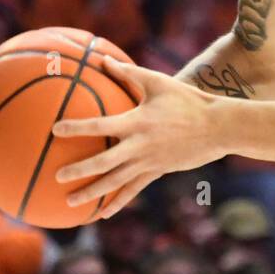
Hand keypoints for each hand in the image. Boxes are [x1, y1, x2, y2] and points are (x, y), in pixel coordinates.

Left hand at [52, 56, 227, 218]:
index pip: (100, 126)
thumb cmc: (187, 100)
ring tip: (69, 202)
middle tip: (57, 176)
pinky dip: (117, 203)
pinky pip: (133, 190)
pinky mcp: (157, 171)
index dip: (76, 127)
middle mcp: (140, 145)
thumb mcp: (157, 82)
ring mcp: (149, 161)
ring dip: (91, 192)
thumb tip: (102, 59)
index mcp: (137, 121)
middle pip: (103, 162)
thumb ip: (127, 72)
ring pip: (115, 182)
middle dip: (78, 170)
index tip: (56, 130)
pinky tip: (102, 214)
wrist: (218, 126)